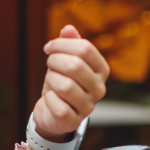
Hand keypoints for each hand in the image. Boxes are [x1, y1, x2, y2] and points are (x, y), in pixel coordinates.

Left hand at [33, 25, 108, 139]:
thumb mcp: (64, 60)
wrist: (54, 113)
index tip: (48, 48)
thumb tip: (68, 29)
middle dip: (54, 61)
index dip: (62, 44)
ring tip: (50, 81)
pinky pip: (58, 106)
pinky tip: (50, 98)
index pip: (85, 49)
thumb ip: (69, 44)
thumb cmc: (61, 82)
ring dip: (51, 80)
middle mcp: (99, 89)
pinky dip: (48, 99)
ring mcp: (88, 106)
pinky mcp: (73, 120)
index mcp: (101, 70)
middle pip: (75, 65)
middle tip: (49, 64)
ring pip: (65, 86)